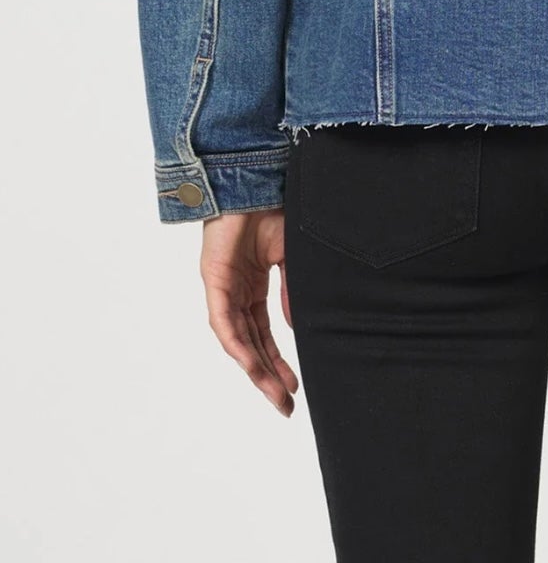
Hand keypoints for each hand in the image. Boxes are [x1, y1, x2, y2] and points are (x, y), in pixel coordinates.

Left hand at [200, 208, 298, 416]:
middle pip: (251, 344)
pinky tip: (250, 364)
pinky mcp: (214, 280)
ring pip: (238, 339)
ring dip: (255, 368)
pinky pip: (224, 321)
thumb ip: (291, 291)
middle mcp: (237, 292)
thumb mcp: (290, 256)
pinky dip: (237, 344)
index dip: (278, 361)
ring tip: (273, 393)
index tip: (295, 386)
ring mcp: (224, 288)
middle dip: (267, 376)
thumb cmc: (271, 209)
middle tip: (284, 405)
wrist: (254, 180)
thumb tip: (294, 328)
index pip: (265, 333)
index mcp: (254, 286)